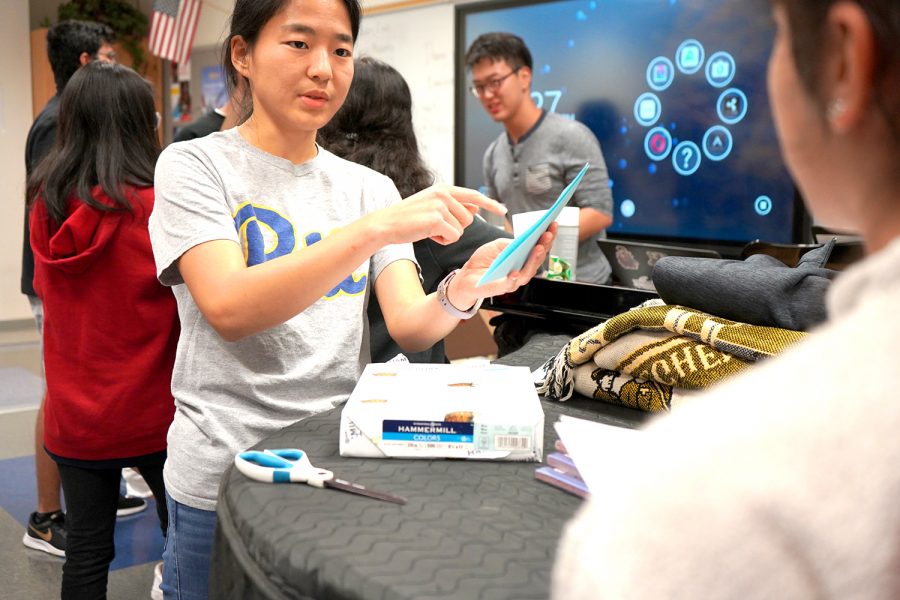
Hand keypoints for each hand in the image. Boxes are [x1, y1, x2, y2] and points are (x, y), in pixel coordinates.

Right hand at [367, 184, 506, 245]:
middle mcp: (443, 194)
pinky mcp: (436, 219)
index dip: (490, 204)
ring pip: (461, 229)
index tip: (503, 210)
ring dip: (448, 235)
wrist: (386, 224)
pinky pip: (453, 237)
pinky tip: (428, 235)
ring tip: (429, 229)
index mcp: (443, 189)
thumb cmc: (408, 218)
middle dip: (456, 227)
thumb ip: (453, 206)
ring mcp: (440, 206)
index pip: (473, 196)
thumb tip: (475, 209)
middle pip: (469, 218)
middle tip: (435, 226)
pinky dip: (442, 241)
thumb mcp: (432, 207)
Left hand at [447, 223, 558, 308]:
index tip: (553, 224)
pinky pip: (509, 285)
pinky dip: (513, 279)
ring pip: (527, 273)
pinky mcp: (499, 289)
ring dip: (534, 260)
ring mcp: (512, 281)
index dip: (547, 236)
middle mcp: (521, 271)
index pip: (538, 247)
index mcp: (522, 259)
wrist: (466, 276)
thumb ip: (510, 244)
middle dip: (544, 245)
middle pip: (537, 259)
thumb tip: (522, 241)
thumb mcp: (496, 245)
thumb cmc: (483, 260)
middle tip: (548, 234)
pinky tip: (516, 271)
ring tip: (538, 247)